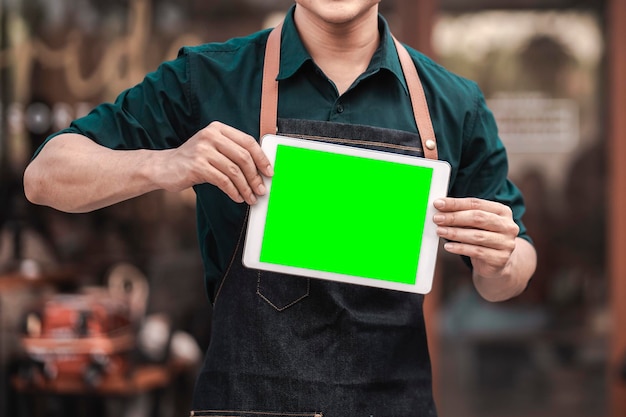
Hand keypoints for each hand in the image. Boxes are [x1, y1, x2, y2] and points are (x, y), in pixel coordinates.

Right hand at [157, 121, 273, 203]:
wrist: (164, 167)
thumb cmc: (194, 160)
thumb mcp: (213, 149)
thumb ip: (233, 152)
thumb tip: (260, 169)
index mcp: (218, 129)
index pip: (248, 141)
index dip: (262, 158)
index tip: (269, 172)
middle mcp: (211, 136)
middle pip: (243, 157)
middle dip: (255, 176)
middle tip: (261, 189)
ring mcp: (203, 150)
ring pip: (234, 171)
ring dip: (246, 187)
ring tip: (250, 197)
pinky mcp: (197, 166)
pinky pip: (223, 180)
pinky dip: (233, 191)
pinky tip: (237, 197)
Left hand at [433, 197, 518, 279]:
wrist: (498, 262)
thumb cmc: (484, 237)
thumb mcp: (477, 223)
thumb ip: (463, 214)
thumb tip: (440, 208)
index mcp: (502, 211)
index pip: (476, 203)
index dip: (455, 203)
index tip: (438, 204)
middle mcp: (508, 226)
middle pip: (478, 218)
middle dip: (454, 217)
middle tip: (437, 218)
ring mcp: (506, 243)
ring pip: (477, 236)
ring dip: (455, 233)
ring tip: (439, 231)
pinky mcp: (500, 258)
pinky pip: (477, 251)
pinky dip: (460, 248)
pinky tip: (448, 246)